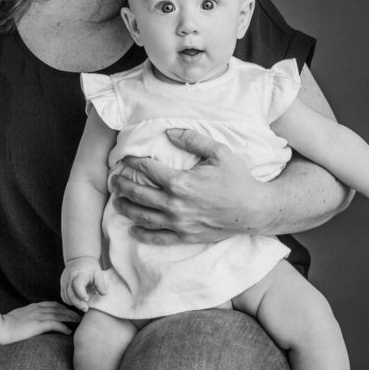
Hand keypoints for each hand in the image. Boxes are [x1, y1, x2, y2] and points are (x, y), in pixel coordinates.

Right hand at [0, 302, 79, 343]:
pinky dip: (63, 327)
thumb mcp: (18, 317)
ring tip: (79, 321)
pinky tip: (68, 332)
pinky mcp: (37, 325)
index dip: (62, 307)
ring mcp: (38, 316)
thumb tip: (31, 322)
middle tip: (80, 314)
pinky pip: (54, 324)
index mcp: (32, 307)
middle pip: (58, 308)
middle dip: (70, 311)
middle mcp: (37, 309)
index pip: (51, 304)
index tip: (69, 310)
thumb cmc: (5, 325)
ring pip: (59, 314)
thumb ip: (26, 317)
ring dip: (70, 317)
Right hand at [60, 257, 108, 311]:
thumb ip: (101, 283)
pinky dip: (69, 301)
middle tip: (86, 308)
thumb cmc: (90, 266)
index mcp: (79, 274)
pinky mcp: (62, 284)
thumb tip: (104, 294)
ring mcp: (64, 281)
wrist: (78, 258)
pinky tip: (77, 302)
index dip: (81, 294)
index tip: (87, 299)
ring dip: (74, 303)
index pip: (77, 285)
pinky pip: (63, 296)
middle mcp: (69, 278)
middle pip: (70, 294)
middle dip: (78, 303)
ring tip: (83, 306)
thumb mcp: (97, 272)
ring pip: (66, 296)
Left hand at [110, 127, 270, 245]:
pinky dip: (142, 235)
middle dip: (122, 185)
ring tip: (117, 200)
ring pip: (142, 216)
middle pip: (138, 193)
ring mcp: (178, 222)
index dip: (133, 162)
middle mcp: (174, 204)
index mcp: (180, 182)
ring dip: (126, 207)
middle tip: (114, 179)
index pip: (147, 169)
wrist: (254, 210)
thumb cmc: (237, 179)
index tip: (125, 159)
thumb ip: (193, 139)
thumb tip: (169, 132)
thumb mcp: (219, 152)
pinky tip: (132, 230)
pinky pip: (158, 238)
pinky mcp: (185, 236)